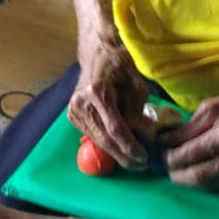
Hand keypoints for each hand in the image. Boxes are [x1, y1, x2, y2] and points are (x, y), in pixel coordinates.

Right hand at [68, 47, 149, 167]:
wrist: (97, 54)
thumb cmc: (119, 65)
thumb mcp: (136, 86)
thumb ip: (139, 113)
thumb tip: (145, 137)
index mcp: (96, 92)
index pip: (115, 128)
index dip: (130, 146)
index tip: (144, 157)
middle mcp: (80, 102)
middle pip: (104, 138)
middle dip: (124, 155)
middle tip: (141, 165)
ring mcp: (73, 110)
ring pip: (97, 140)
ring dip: (116, 152)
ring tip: (133, 159)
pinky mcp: (72, 115)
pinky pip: (92, 134)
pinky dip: (107, 143)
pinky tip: (120, 147)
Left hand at [158, 84, 218, 187]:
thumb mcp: (211, 108)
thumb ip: (187, 129)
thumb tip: (163, 143)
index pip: (189, 156)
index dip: (169, 159)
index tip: (158, 155)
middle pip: (197, 177)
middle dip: (176, 174)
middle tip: (164, 166)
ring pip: (208, 185)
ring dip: (188, 179)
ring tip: (176, 168)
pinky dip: (204, 179)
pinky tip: (196, 168)